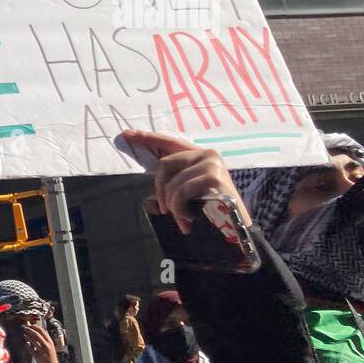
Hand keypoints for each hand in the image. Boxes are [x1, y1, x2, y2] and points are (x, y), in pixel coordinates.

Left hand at [21, 323, 61, 362]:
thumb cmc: (50, 358)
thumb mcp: (50, 347)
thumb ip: (44, 340)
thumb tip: (36, 333)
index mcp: (50, 342)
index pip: (42, 331)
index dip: (35, 327)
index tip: (29, 325)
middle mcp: (47, 345)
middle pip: (37, 334)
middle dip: (29, 330)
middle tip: (24, 328)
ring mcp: (42, 350)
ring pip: (33, 340)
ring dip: (27, 336)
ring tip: (24, 335)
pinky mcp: (37, 356)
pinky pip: (30, 349)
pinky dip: (27, 345)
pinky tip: (25, 344)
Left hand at [122, 129, 250, 234]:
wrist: (236, 228)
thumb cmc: (210, 211)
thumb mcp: (189, 193)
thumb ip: (174, 182)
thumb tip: (152, 185)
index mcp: (200, 156)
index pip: (170, 142)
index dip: (148, 138)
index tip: (127, 134)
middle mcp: (207, 154)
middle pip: (164, 164)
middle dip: (160, 190)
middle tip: (166, 210)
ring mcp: (212, 163)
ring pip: (171, 182)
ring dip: (172, 204)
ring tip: (182, 218)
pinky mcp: (213, 176)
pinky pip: (180, 191)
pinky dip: (179, 208)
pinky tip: (190, 218)